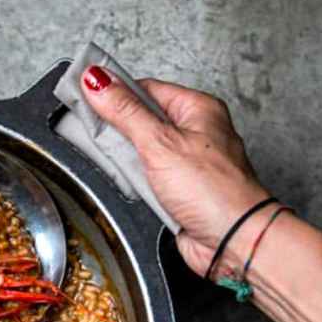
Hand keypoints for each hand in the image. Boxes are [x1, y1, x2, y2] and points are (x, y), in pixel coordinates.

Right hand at [79, 68, 272, 275]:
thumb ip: (125, 111)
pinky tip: (133, 187)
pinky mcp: (180, 191)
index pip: (146, 89)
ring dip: (129, 162)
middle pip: (142, 120)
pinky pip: (149, 180)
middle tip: (99, 135)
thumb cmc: (215, 191)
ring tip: (124, 166)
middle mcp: (196, 133)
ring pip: (143, 153)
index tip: (87, 98)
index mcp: (198, 109)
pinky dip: (137, 184)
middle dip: (120, 131)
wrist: (233, 241)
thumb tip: (97, 80)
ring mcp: (188, 163)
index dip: (115, 93)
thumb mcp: (160, 142)